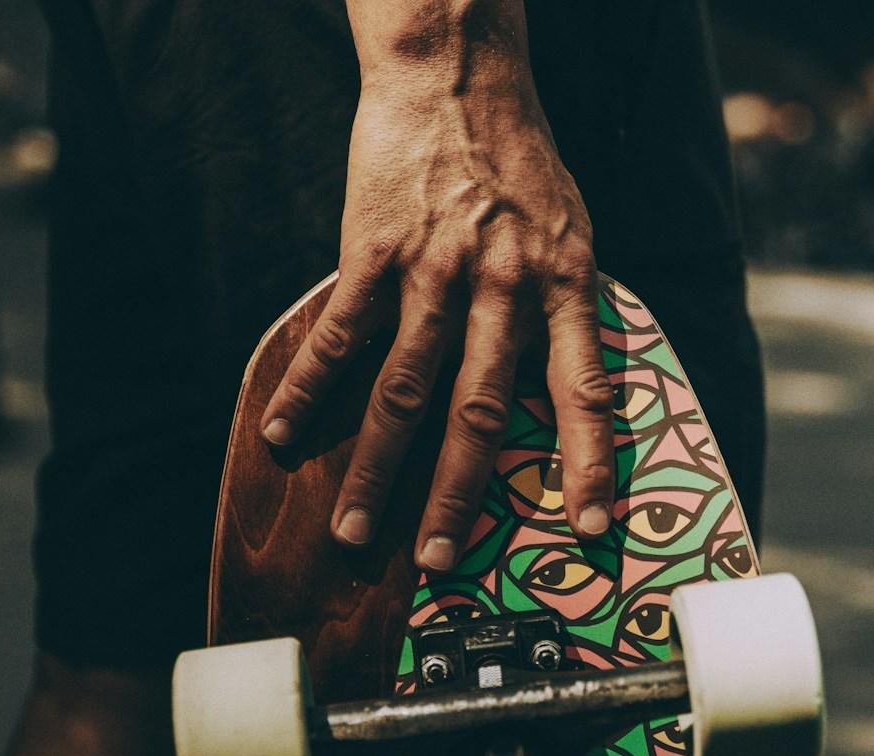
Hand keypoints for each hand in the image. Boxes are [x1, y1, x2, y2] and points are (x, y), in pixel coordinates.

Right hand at [261, 56, 612, 574]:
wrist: (457, 77)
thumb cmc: (520, 162)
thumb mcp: (569, 232)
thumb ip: (562, 311)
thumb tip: (558, 390)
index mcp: (562, 284)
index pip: (584, 388)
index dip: (589, 462)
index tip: (590, 527)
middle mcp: (502, 286)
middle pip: (477, 410)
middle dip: (456, 495)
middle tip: (436, 561)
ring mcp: (433, 272)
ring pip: (402, 389)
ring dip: (376, 467)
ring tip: (354, 528)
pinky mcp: (373, 254)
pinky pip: (339, 335)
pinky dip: (308, 390)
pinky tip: (282, 436)